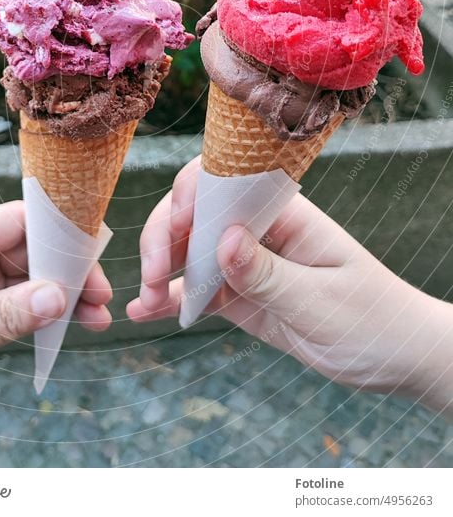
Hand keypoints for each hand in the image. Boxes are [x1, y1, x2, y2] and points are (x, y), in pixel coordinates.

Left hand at [0, 201, 111, 455]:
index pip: (13, 222)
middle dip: (67, 269)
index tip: (93, 244)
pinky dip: (43, 319)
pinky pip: (15, 312)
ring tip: (97, 317)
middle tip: (101, 293)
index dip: (56, 227)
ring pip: (26, 283)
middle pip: (27, 252)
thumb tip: (57, 296)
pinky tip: (67, 329)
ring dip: (62, 297)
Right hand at [128, 157, 452, 416]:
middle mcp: (260, 229)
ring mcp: (248, 262)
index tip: (176, 225)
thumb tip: (221, 237)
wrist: (396, 358)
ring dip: (161, 269)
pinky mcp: (242, 295)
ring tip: (144, 300)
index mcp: (286, 212)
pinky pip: (200, 290)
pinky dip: (173, 298)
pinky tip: (145, 311)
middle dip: (164, 238)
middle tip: (151, 279)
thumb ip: (267, 273)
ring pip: (190, 251)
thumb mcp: (319, 300)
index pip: (228, 181)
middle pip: (197, 213)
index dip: (192, 194)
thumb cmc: (372, 319)